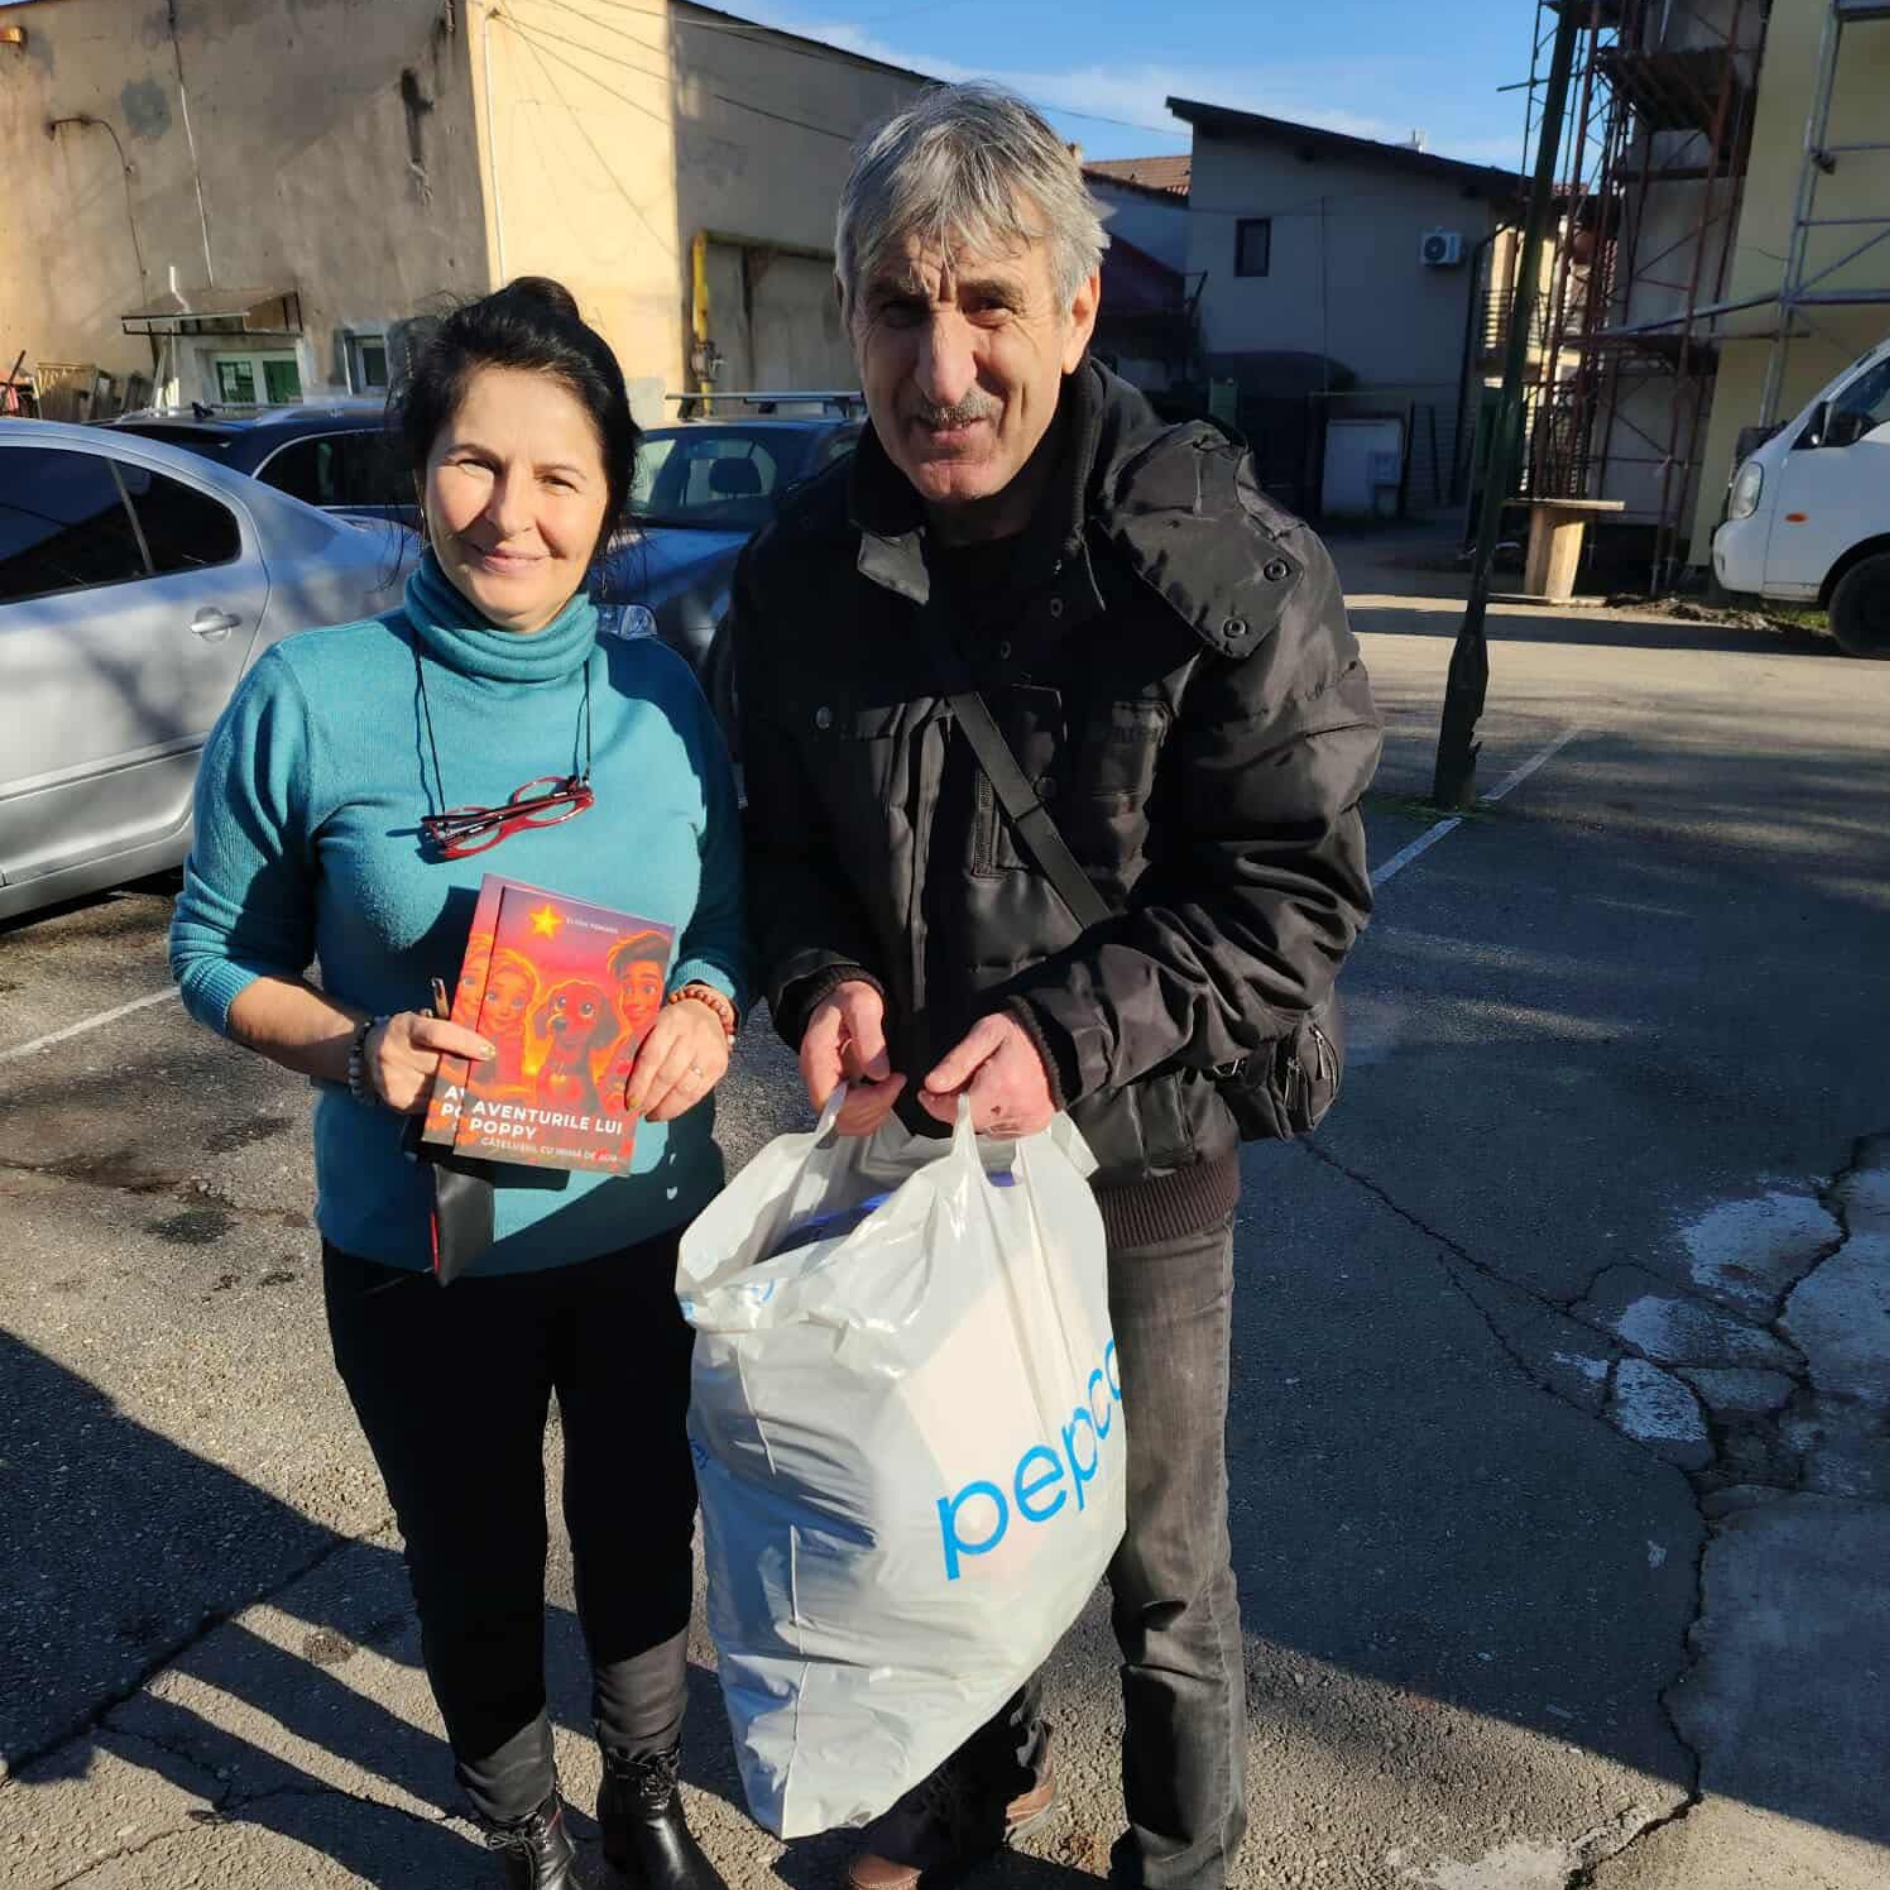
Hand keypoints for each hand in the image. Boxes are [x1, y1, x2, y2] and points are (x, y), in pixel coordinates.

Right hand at [370, 1011, 495, 1114]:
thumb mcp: (422, 1022)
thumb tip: (486, 1048)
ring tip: (475, 1083)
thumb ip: (449, 1031)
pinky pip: (433, 1103)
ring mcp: (393, 1079)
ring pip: (441, 1088)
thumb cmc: (407, 1034)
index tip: (489, 1051)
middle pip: (442, 1066)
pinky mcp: (396, 1101)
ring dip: (461, 1087)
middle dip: (469, 1070)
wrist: (367, 1050)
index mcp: (405, 1027)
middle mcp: (394, 1053)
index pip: (438, 1034)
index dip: (466, 1043)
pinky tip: (452, 1093)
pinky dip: (446, 1098)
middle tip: (490, 1072)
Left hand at [624, 999, 731, 1123]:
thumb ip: (641, 1046)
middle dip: (651, 1099)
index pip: (652, 1057)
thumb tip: (621, 1082)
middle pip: (668, 1075)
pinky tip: (667, 1111)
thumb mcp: (655, 1023)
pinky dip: (681, 1107)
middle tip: (637, 1112)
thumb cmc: (672, 1022)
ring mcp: (709, 1052)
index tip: (630, 1102)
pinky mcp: (719, 1066)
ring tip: (651, 1115)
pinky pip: (698, 1093)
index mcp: (671, 1022)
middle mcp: (693, 1036)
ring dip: (665, 1107)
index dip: (640, 1083)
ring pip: (685, 1088)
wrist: (708, 1011)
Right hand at [801, 979, 905, 1135]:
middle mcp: (816, 1078)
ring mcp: (826, 1087)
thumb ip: (869, 1037)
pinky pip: (852, 1118)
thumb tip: (879, 1075)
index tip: (893, 1080)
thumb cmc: (849, 997)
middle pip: (839, 1117)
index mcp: (816, 1057)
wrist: (841, 995)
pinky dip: (872, 1113)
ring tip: (892, 1086)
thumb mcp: (861, 1005)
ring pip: (846, 1123)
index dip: (864, 1101)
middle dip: (874, 1106)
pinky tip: (885, 1092)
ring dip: (874, 1113)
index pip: (830, 1100)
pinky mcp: (838, 1092)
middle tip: (896, 1081)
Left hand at [918, 1012, 1055, 1136]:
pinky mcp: (1035, 1126)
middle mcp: (1015, 1110)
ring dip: (975, 1112)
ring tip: (983, 1086)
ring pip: (984, 1129)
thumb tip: (931, 1085)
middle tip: (958, 1084)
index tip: (927, 1093)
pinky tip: (999, 1097)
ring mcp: (1027, 1122)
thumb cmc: (1020, 1033)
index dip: (936, 1104)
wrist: (1060, 1041)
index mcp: (1000, 1086)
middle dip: (955, 1106)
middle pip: (969, 1122)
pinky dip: (993, 1118)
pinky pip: (1002, 1131)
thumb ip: (957, 1062)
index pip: (956, 1111)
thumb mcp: (984, 1034)